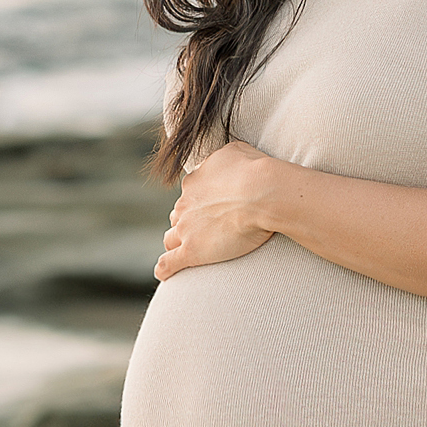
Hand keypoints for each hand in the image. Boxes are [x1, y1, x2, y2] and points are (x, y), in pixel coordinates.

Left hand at [155, 140, 283, 278]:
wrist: (262, 193)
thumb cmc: (255, 171)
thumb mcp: (236, 151)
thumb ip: (223, 158)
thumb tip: (224, 161)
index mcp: (194, 182)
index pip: (190, 195)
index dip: (201, 204)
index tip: (216, 209)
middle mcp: (184, 205)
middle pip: (179, 217)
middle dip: (189, 223)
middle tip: (209, 231)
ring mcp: (186, 229)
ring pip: (171, 239)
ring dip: (178, 243)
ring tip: (189, 251)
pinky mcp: (191, 251)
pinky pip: (168, 263)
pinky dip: (164, 269)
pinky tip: (165, 274)